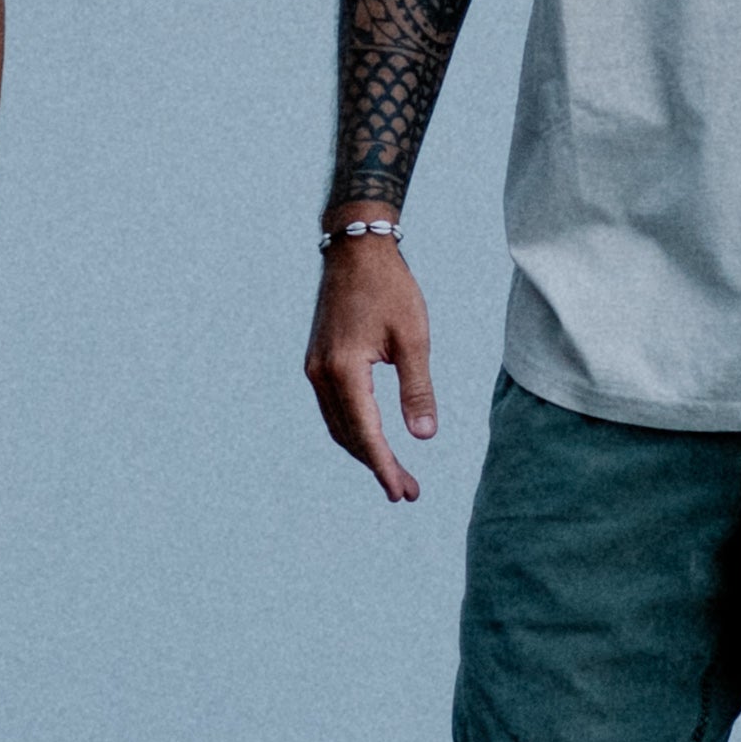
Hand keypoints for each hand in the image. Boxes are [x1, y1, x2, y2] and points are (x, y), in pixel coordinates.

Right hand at [305, 237, 438, 501]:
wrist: (356, 249)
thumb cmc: (390, 288)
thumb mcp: (413, 338)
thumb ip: (417, 390)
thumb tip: (424, 437)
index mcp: (344, 370)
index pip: (366, 434)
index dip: (385, 466)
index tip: (402, 492)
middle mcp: (321, 374)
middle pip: (349, 437)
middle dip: (377, 466)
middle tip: (407, 491)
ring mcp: (315, 368)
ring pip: (338, 426)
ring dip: (365, 452)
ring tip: (394, 473)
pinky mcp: (318, 361)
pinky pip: (335, 409)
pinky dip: (354, 430)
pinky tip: (375, 439)